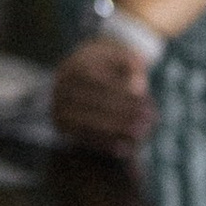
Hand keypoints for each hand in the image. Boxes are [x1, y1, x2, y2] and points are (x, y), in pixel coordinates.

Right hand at [50, 33, 154, 157]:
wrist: (85, 67)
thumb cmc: (112, 63)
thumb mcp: (126, 57)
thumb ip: (134, 68)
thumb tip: (138, 90)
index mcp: (76, 66)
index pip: (101, 83)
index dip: (125, 96)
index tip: (148, 105)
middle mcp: (61, 87)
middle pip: (94, 104)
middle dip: (122, 116)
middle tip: (147, 125)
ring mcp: (58, 106)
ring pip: (86, 124)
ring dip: (114, 132)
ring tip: (139, 136)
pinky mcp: (60, 124)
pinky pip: (82, 137)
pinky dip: (104, 144)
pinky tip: (125, 149)